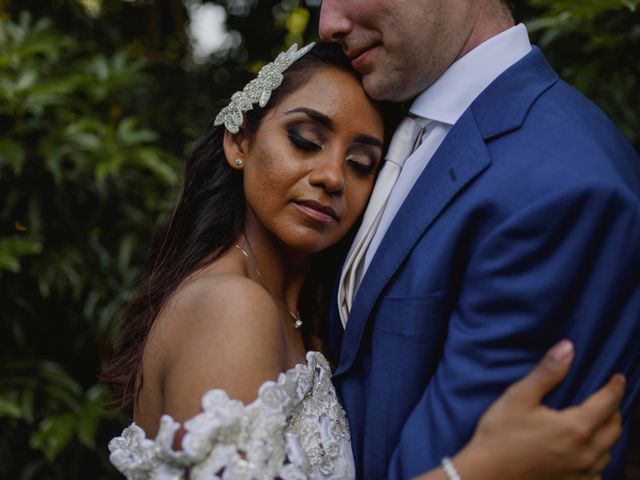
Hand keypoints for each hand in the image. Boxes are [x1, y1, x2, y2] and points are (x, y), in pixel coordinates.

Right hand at [456, 340, 624, 479]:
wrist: (486, 474)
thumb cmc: (499, 435)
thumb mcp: (519, 397)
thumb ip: (547, 372)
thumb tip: (568, 347)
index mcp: (576, 428)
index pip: (607, 403)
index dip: (615, 387)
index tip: (618, 378)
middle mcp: (585, 453)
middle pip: (614, 428)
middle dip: (615, 410)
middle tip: (609, 398)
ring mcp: (580, 473)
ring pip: (608, 452)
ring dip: (608, 434)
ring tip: (600, 423)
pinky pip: (597, 472)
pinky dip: (597, 458)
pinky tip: (586, 454)